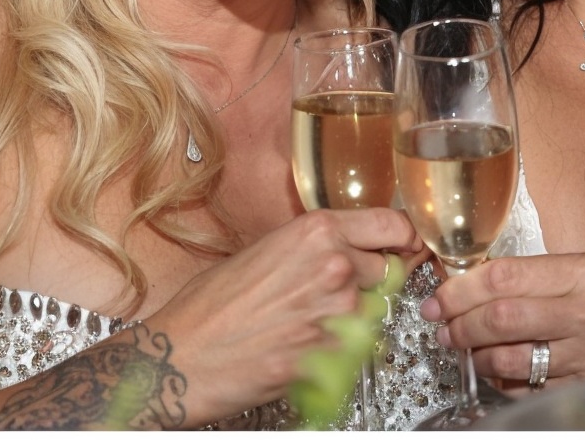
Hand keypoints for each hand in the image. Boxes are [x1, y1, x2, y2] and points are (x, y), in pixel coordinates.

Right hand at [147, 208, 419, 423]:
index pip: (393, 226)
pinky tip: (299, 349)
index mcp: (317, 232)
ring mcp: (337, 314)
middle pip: (388, 271)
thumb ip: (315, 246)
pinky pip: (355, 350)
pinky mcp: (333, 357)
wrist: (179, 357)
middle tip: (328, 296)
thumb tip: (351, 247)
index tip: (405, 245)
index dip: (403, 238)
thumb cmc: (210, 305)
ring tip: (303, 325)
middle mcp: (334, 267)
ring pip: (373, 312)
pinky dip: (336, 352)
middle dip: (368, 283)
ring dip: (351, 319)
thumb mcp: (265, 250)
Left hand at [420, 254, 584, 390]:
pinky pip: (527, 387)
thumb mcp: (584, 278)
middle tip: (444, 328)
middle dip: (461, 324)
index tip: (440, 299)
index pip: (506, 274)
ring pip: (509, 356)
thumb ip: (534, 278)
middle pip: (502, 316)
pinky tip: (500, 371)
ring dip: (477, 357)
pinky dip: (504, 381)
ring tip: (468, 351)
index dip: (462, 288)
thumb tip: (466, 285)